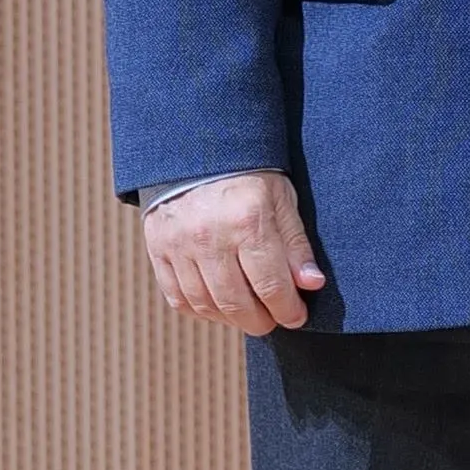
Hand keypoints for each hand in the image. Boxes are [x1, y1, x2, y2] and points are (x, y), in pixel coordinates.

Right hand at [143, 170, 326, 331]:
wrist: (196, 148)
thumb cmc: (248, 174)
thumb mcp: (281, 199)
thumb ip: (295, 244)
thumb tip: (311, 284)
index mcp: (247, 220)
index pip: (271, 286)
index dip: (288, 310)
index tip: (297, 316)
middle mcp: (210, 236)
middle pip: (237, 304)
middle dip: (262, 321)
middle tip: (274, 318)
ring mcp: (179, 244)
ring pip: (207, 305)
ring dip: (232, 319)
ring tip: (249, 313)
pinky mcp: (157, 248)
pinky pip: (178, 298)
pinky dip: (201, 310)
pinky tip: (219, 305)